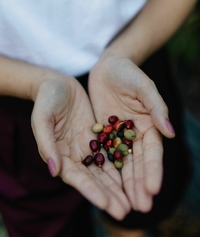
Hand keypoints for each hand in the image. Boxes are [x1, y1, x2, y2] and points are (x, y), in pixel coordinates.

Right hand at [30, 70, 130, 219]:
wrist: (56, 82)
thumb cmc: (46, 99)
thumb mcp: (42, 117)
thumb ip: (46, 143)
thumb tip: (54, 171)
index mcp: (58, 153)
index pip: (76, 177)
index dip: (91, 191)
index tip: (106, 204)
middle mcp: (73, 153)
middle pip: (92, 178)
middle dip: (108, 195)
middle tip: (124, 211)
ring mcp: (86, 145)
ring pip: (103, 169)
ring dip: (116, 185)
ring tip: (131, 201)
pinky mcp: (96, 134)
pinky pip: (110, 151)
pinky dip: (119, 164)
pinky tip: (132, 176)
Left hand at [88, 53, 174, 212]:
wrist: (108, 67)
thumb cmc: (129, 73)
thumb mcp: (144, 87)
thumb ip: (156, 107)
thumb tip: (171, 132)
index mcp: (149, 125)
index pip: (153, 152)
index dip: (153, 170)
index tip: (153, 189)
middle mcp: (135, 135)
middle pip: (138, 163)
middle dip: (139, 185)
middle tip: (140, 207)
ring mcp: (118, 137)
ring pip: (121, 164)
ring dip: (124, 185)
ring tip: (124, 205)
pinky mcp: (102, 135)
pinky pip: (103, 154)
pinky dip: (104, 171)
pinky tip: (103, 187)